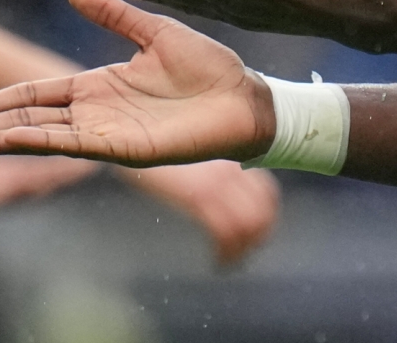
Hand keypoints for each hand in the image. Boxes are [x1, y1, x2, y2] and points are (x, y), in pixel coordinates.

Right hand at [0, 0, 281, 264]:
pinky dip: (38, 143)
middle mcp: (96, 113)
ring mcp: (107, 133)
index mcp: (99, 86)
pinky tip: (8, 141)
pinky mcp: (125, 149)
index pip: (36, 95)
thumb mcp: (154, 32)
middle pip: (26, 120)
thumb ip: (114, 14)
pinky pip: (73, 144)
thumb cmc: (210, 69)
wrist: (248, 98)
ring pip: (40, 136)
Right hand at [117, 161, 280, 266]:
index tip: (254, 236)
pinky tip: (217, 261)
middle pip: (262, 212)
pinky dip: (226, 253)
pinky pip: (224, 231)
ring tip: (229, 262)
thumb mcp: (192, 156)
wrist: (130, 135)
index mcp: (230, 160)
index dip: (266, 219)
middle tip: (242, 255)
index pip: (267, 193)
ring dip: (242, 250)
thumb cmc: (156, 147)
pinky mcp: (197, 194)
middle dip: (257, 239)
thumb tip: (224, 197)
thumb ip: (211, 170)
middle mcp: (229, 169)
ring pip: (248, 224)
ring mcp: (215, 181)